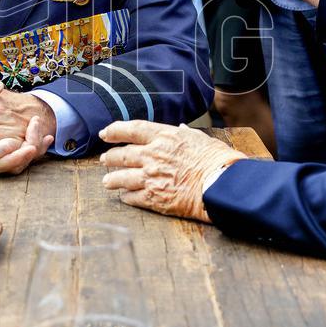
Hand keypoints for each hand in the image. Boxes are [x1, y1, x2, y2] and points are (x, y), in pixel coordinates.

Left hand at [99, 121, 246, 222]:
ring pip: (121, 178)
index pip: (131, 129)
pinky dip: (126, 197)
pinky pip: (132, 197)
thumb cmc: (216, 160)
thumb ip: (185, 134)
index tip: (105, 133)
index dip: (115, 131)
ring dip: (112, 179)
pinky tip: (125, 197)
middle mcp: (152, 155)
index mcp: (164, 137)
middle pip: (121, 155)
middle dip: (109, 158)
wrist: (221, 184)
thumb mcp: (201, 139)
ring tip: (107, 182)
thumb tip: (181, 129)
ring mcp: (150, 176)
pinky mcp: (153, 197)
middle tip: (105, 160)